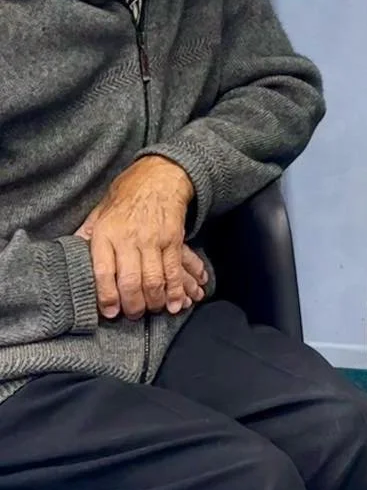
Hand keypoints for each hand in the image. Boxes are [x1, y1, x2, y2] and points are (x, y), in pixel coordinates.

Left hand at [77, 157, 197, 318]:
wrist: (161, 175)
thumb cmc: (127, 195)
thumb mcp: (100, 211)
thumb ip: (86, 235)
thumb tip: (68, 256)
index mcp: (106, 233)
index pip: (104, 272)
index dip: (107, 297)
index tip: (111, 312)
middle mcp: (129, 238)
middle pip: (131, 281)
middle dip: (133, 305)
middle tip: (133, 315)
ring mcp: (153, 238)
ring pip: (154, 279)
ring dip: (155, 301)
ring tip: (153, 309)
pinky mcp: (173, 238)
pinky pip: (173, 269)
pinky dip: (175, 289)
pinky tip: (174, 303)